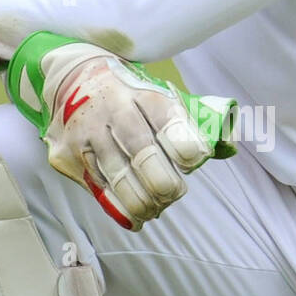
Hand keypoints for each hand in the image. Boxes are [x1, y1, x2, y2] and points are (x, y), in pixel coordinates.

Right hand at [8, 33, 236, 230]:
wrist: (74, 77)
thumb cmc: (129, 96)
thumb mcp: (157, 95)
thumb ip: (191, 121)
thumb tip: (227, 147)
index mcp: (142, 93)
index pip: (166, 120)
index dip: (184, 146)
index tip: (193, 160)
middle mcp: (113, 110)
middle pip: (142, 152)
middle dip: (163, 181)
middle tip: (174, 193)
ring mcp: (87, 132)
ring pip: (118, 176)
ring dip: (142, 202)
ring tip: (155, 209)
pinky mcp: (69, 153)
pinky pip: (98, 188)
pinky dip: (120, 208)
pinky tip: (136, 217)